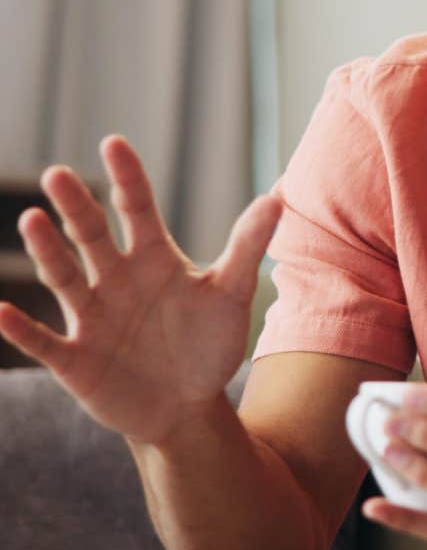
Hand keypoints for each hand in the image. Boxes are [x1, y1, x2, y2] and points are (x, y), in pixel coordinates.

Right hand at [0, 137, 281, 445]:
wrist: (188, 406)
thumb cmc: (207, 343)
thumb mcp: (230, 295)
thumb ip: (247, 247)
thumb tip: (277, 197)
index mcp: (153, 259)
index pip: (138, 210)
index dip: (128, 179)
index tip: (114, 143)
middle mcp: (115, 281)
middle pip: (92, 236)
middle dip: (77, 207)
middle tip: (59, 174)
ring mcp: (92, 318)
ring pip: (65, 278)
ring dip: (47, 251)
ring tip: (32, 219)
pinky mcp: (75, 359)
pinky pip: (43, 341)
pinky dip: (21, 329)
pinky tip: (1, 310)